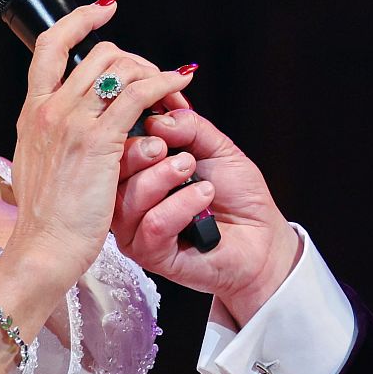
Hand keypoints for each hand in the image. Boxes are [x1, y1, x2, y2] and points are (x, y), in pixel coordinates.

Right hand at [0, 2, 193, 322]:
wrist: (43, 249)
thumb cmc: (45, 220)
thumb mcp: (37, 168)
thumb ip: (51, 140)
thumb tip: (67, 126)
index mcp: (34, 114)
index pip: (49, 47)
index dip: (79, 21)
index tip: (103, 11)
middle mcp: (51, 110)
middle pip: (98, 54)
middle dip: (134, 57)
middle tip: (156, 76)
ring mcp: (74, 122)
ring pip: (122, 67)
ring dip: (154, 71)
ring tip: (174, 86)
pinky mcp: (101, 140)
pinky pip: (140, 94)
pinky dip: (165, 83)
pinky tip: (180, 85)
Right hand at [112, 104, 302, 322]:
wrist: (263, 238)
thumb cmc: (238, 195)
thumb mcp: (217, 149)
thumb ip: (190, 128)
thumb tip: (157, 118)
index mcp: (139, 173)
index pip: (114, 149)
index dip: (128, 131)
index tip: (154, 121)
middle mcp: (131, 201)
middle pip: (110, 174)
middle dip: (140, 154)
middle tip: (173, 149)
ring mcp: (137, 230)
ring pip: (128, 200)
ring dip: (162, 178)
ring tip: (192, 170)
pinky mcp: (152, 255)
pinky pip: (154, 225)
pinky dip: (180, 206)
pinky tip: (204, 196)